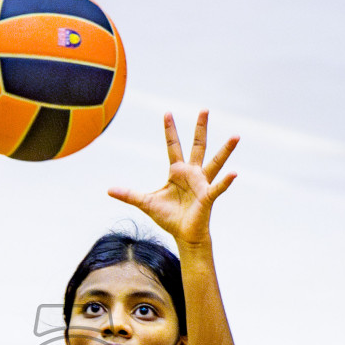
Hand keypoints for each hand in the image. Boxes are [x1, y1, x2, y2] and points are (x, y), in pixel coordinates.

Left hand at [109, 111, 237, 245]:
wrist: (184, 235)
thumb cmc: (169, 217)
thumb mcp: (146, 202)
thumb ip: (129, 194)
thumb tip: (108, 190)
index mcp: (177, 171)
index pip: (173, 145)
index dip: (170, 130)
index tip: (167, 112)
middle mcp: (192, 173)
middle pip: (197, 145)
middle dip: (200, 128)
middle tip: (204, 109)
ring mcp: (202, 183)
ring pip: (215, 162)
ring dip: (225, 150)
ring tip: (236, 136)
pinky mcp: (208, 197)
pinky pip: (218, 187)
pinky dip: (225, 181)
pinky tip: (234, 173)